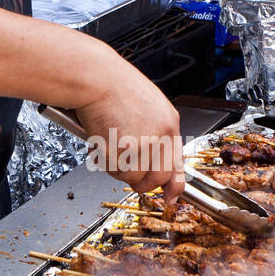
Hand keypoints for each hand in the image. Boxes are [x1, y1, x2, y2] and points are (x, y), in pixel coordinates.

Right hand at [75, 52, 184, 201]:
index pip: (178, 164)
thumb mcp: (147, 105)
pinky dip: (105, 163)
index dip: (174, 186)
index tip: (170, 197)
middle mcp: (160, 136)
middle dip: (143, 182)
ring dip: (118, 169)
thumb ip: (155, 131)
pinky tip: (101, 143)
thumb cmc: (113, 85)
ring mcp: (142, 145)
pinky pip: (114, 171)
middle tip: (127, 171)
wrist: (95, 78)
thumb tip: (154, 157)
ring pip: (133, 178)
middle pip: (158, 178)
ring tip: (109, 145)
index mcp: (169, 122)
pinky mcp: (121, 151)